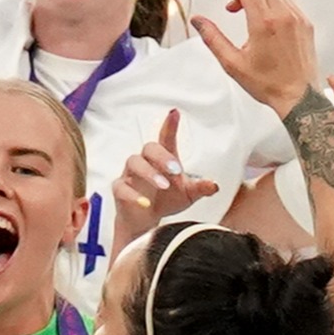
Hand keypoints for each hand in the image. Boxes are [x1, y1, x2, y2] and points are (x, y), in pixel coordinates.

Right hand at [110, 107, 222, 247]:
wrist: (145, 221)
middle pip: (149, 148)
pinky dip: (133, 195)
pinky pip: (121, 187)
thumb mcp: (188, 195)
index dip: (170, 125)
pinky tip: (145, 203)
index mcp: (163, 159)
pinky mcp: (120, 190)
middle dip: (162, 156)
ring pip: (134, 163)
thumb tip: (213, 185)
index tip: (175, 113)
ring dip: (149, 173)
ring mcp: (131, 175)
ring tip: (163, 185)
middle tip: (176, 170)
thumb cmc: (166, 200)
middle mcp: (146, 162)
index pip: (166, 138)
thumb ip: (200, 188)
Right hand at [190, 0, 321, 114]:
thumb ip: (213, 38)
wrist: (299, 97)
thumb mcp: (232, 63)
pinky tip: (258, 15)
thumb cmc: (268, 84)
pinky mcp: (305, 22)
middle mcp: (283, 15)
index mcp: (264, 23)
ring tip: (237, 8)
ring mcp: (297, 17)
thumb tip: (198, 21)